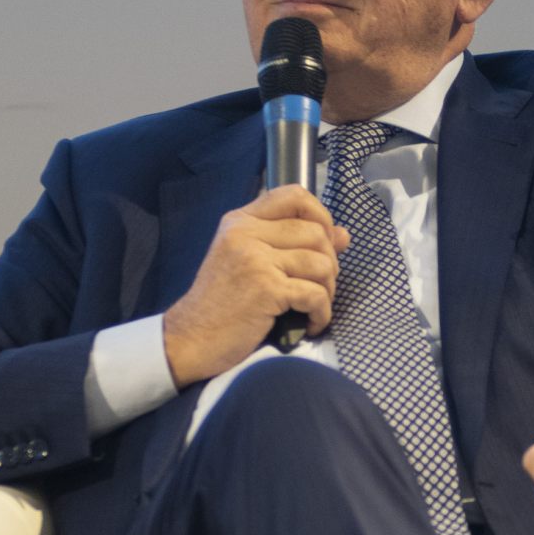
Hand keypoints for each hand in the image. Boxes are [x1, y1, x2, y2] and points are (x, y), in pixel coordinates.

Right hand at [162, 185, 349, 386]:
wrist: (190, 339)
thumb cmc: (222, 302)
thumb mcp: (251, 261)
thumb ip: (294, 243)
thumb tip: (343, 235)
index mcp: (241, 221)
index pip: (294, 195)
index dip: (321, 215)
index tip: (324, 241)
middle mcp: (246, 233)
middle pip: (316, 232)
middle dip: (330, 263)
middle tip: (318, 287)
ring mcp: (255, 260)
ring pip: (321, 263)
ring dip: (327, 290)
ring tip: (313, 307)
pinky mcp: (265, 289)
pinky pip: (316, 294)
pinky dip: (322, 314)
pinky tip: (310, 324)